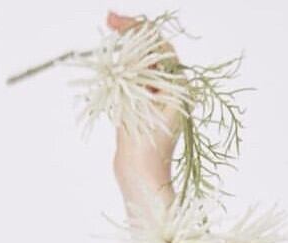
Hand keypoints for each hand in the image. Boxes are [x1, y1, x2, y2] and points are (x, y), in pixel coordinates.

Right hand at [106, 10, 182, 196]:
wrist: (141, 177)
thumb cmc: (145, 147)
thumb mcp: (140, 103)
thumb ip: (136, 74)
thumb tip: (127, 47)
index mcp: (179, 89)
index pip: (161, 47)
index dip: (138, 29)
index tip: (114, 21)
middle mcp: (173, 93)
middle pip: (152, 53)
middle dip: (130, 36)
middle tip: (109, 21)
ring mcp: (160, 101)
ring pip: (141, 66)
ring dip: (124, 52)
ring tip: (108, 42)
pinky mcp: (146, 109)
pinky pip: (134, 81)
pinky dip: (121, 71)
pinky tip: (108, 66)